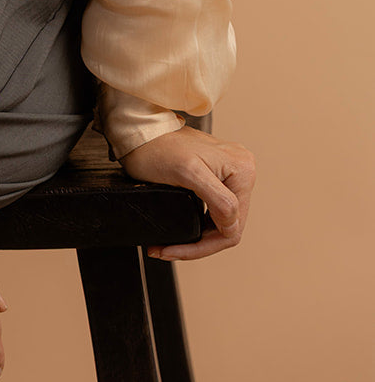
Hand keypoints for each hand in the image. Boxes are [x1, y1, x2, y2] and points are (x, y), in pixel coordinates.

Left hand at [119, 125, 255, 260]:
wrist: (140, 131)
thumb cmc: (157, 147)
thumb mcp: (188, 173)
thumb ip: (219, 199)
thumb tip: (232, 225)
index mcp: (242, 170)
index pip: (233, 227)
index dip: (204, 245)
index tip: (173, 250)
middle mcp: (241, 170)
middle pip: (227, 226)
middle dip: (198, 243)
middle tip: (169, 250)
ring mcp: (228, 173)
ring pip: (219, 221)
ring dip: (197, 237)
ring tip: (171, 245)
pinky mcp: (215, 176)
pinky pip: (212, 209)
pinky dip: (197, 224)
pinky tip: (180, 232)